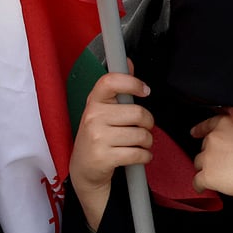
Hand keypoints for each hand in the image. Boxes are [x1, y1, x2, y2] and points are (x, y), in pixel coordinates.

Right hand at [69, 66, 153, 230]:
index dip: (132, 83)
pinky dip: (145, 157)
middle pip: (138, 113)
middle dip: (148, 124)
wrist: (83, 171)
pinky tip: (138, 156)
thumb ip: (116, 88)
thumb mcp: (102, 112)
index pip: (110, 82)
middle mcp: (92, 118)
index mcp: (93, 103)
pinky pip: (138, 153)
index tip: (145, 91)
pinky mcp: (103, 157)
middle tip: (143, 129)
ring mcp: (97, 138)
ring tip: (139, 145)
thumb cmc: (97, 138)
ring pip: (141, 135)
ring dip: (147, 143)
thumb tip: (128, 61)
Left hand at [191, 88, 232, 232]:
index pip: (208, 123)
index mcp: (228, 122)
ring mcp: (209, 158)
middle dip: (214, 152)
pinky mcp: (207, 176)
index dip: (202, 129)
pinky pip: (196, 181)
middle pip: (206, 145)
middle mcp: (214, 138)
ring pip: (200, 163)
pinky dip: (201, 185)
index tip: (195, 133)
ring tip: (223, 174)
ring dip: (208, 168)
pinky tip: (209, 187)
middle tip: (229, 161)